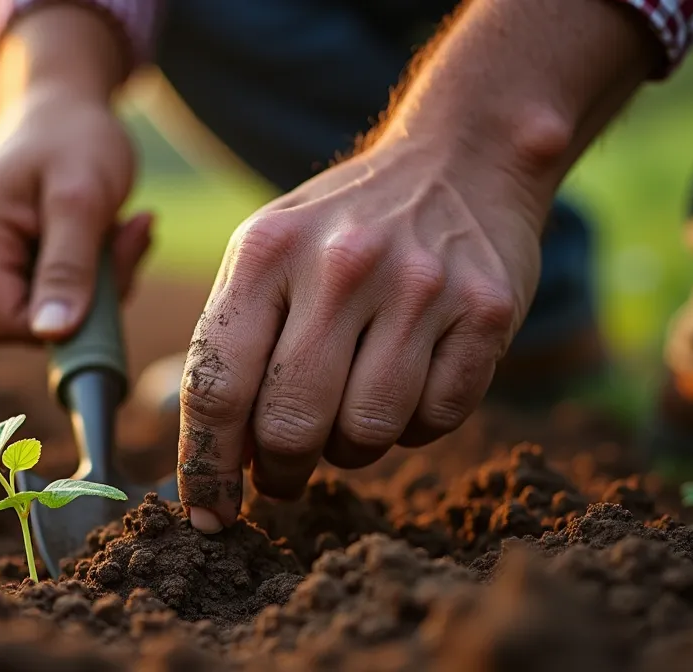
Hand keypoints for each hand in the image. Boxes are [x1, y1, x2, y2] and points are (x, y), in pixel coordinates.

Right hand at [0, 7, 149, 344]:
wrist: (64, 97)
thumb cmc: (75, 135)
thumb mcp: (83, 198)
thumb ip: (68, 267)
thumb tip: (54, 335)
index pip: (3, 322)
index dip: (57, 324)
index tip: (109, 286)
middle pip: (19, 319)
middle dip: (81, 300)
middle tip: (124, 245)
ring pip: (38, 306)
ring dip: (91, 284)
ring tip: (120, 230)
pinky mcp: (2, 249)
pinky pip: (45, 286)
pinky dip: (86, 273)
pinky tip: (107, 232)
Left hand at [176, 138, 542, 530]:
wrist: (457, 160)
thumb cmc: (339, 231)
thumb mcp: (266, 256)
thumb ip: (233, 348)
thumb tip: (219, 463)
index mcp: (266, 252)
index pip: (217, 385)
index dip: (205, 465)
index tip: (206, 515)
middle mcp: (342, 264)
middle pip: (291, 423)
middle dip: (279, 470)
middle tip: (280, 474)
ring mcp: (421, 286)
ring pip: (367, 434)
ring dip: (349, 450)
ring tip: (346, 414)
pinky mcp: (487, 311)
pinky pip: (436, 421)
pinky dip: (414, 425)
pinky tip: (406, 383)